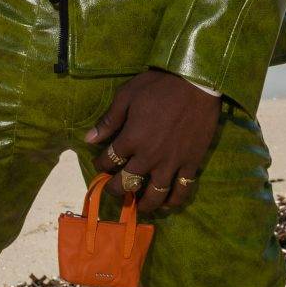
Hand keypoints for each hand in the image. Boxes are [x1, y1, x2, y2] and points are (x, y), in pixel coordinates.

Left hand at [86, 68, 220, 215]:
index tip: (98, 164)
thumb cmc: (159, 85)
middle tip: (113, 189)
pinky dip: (173, 201)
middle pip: (127, 182)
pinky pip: (182, 191)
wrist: (197, 83)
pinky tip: (166, 203)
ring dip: (143, 203)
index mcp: (131, 138)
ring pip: (154, 195)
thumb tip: (89, 138)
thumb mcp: (127, 95)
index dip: (100, 164)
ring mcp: (171, 163)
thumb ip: (109, 120)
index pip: (109, 160)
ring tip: (138, 204)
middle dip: (115, 188)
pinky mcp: (191, 164)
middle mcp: (149, 157)